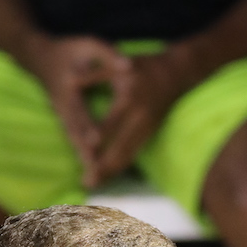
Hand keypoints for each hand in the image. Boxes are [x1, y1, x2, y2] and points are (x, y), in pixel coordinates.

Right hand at [27, 36, 132, 186]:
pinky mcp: (66, 121)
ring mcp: (63, 115)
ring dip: (84, 161)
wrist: (39, 58)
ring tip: (93, 182)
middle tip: (94, 174)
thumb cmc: (68, 50)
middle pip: (75, 133)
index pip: (79, 109)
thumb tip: (129, 66)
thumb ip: (107, 55)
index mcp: (68, 87)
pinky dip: (83, 156)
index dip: (87, 124)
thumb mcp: (88, 45)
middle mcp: (63, 105)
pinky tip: (93, 172)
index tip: (96, 140)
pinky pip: (75, 141)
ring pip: (74, 141)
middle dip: (85, 154)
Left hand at [90, 53, 187, 186]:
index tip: (87, 148)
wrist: (176, 72)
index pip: (113, 120)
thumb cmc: (141, 65)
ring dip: (111, 171)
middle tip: (86, 181)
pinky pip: (134, 153)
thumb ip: (92, 73)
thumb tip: (70, 80)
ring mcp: (147, 127)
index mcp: (130, 97)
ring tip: (92, 184)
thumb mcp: (117, 62)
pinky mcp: (150, 133)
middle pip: (121, 146)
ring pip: (128, 154)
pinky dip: (120, 166)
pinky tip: (107, 176)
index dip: (101, 135)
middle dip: (104, 165)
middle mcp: (140, 116)